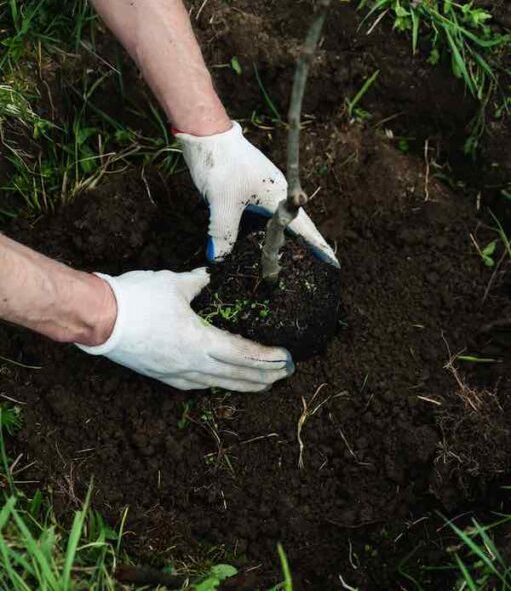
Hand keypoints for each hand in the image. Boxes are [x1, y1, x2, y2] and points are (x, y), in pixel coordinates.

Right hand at [76, 267, 293, 391]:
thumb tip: (210, 276)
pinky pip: (197, 384)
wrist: (99, 319)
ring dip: (243, 384)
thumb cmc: (137, 299)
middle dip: (264, 375)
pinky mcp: (161, 375)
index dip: (266, 357)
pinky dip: (217, 383)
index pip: (242, 353)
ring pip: (218, 384)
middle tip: (285, 374)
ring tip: (264, 384)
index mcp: (200, 342)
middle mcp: (192, 364)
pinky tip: (221, 383)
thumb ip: (198, 282)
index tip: (286, 358)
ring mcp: (176, 373)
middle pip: (235, 374)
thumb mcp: (174, 283)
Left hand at [176, 122, 338, 263]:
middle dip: (302, 248)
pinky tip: (250, 242)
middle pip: (292, 227)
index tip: (333, 263)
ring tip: (281, 262)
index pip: (303, 228)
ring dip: (277, 241)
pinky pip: (258, 216)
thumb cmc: (221, 164)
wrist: (207, 133)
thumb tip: (219, 259)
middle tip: (312, 268)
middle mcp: (274, 194)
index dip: (318, 247)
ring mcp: (260, 190)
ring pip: (273, 222)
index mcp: (278, 196)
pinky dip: (257, 231)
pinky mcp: (246, 188)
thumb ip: (223, 232)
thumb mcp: (222, 203)